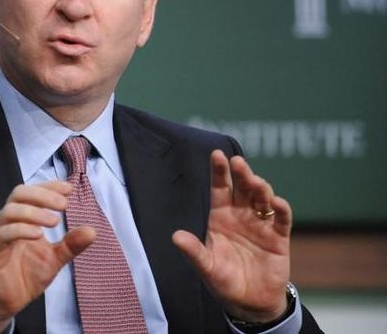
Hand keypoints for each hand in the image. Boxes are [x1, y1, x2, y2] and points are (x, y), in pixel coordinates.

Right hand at [0, 181, 94, 332]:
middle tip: (63, 204)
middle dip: (42, 194)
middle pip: (19, 193)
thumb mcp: (55, 259)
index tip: (69, 189)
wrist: (5, 303)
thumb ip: (71, 244)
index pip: (32, 192)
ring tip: (55, 221)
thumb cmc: (25, 277)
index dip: (49, 186)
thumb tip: (92, 231)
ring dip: (34, 212)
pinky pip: (3, 234)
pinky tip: (38, 234)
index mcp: (21, 219)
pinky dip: (21, 230)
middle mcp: (7, 222)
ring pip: (9, 211)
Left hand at [172, 150, 291, 322]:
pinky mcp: (278, 237)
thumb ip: (194, 251)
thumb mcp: (206, 266)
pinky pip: (281, 219)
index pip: (219, 188)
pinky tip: (277, 203)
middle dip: (241, 174)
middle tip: (238, 163)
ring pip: (262, 198)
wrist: (250, 304)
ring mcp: (260, 224)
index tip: (217, 154)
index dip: (219, 171)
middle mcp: (241, 215)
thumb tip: (175, 237)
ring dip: (260, 188)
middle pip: (242, 188)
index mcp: (220, 216)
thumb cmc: (224, 281)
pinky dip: (281, 210)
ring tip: (256, 183)